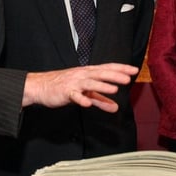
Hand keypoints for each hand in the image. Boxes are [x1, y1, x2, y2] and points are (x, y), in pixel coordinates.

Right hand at [22, 63, 138, 112]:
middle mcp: (83, 75)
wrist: (41, 86)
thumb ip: (101, 100)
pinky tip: (87, 104)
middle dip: (115, 75)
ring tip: (114, 90)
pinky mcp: (65, 92)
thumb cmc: (66, 87)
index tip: (134, 70)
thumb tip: (116, 107)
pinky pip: (74, 96)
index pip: (108, 68)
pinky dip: (80, 99)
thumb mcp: (86, 93)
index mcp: (89, 72)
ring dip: (102, 86)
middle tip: (128, 78)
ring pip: (90, 83)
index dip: (121, 68)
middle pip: (101, 73)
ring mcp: (74, 83)